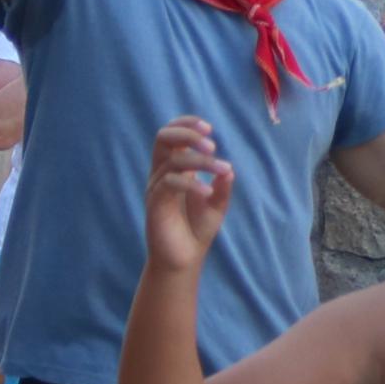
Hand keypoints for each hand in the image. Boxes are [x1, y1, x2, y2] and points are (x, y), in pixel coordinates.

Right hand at [143, 116, 234, 270]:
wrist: (184, 259)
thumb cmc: (197, 229)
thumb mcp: (217, 205)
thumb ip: (222, 186)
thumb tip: (229, 169)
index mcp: (175, 168)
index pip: (172, 134)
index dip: (186, 124)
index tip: (209, 128)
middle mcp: (162, 173)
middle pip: (163, 137)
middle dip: (187, 133)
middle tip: (212, 144)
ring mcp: (156, 187)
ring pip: (172, 160)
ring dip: (201, 162)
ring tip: (222, 170)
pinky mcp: (155, 203)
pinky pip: (169, 183)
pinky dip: (191, 184)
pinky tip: (208, 193)